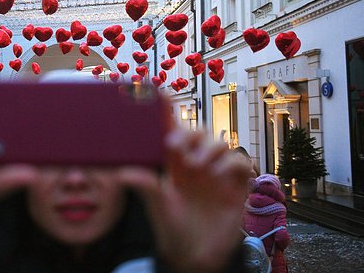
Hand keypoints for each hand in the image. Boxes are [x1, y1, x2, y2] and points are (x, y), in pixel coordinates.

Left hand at [119, 130, 250, 272]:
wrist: (197, 256)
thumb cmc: (173, 229)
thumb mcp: (158, 207)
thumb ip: (146, 187)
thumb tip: (123, 174)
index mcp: (175, 167)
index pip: (174, 137)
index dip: (170, 121)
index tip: (163, 108)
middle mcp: (197, 166)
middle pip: (199, 135)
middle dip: (191, 135)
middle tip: (179, 147)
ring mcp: (217, 174)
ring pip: (220, 145)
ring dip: (210, 148)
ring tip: (197, 166)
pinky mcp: (235, 186)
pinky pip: (240, 163)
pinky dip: (232, 162)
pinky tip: (219, 174)